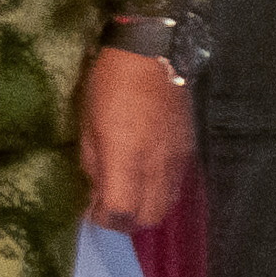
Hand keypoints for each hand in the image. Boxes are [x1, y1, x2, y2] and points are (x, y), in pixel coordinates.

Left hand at [79, 45, 195, 235]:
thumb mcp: (87, 124)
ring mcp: (176, 160)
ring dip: (144, 211)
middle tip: (107, 208)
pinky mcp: (187, 152)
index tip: (91, 211)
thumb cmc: (108, 85)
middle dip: (125, 221)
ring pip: (166, 207)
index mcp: (126, 158)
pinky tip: (143, 181)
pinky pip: (176, 188)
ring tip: (125, 197)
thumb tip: (96, 192)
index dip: (104, 219)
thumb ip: (93, 164)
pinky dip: (159, 195)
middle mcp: (156, 166)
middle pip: (148, 218)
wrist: (152, 55)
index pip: (121, 211)